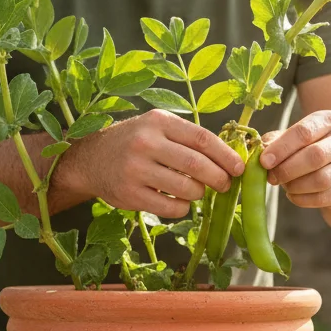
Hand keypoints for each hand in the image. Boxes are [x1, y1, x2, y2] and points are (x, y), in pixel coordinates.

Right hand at [64, 110, 243, 218]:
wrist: (90, 159)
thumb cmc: (134, 142)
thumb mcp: (156, 127)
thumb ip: (187, 138)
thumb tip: (229, 157)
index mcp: (158, 122)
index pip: (202, 138)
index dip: (226, 155)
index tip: (239, 168)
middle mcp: (146, 143)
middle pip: (196, 164)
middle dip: (218, 178)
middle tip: (226, 185)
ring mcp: (136, 170)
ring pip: (186, 188)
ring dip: (200, 193)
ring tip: (198, 191)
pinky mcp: (130, 194)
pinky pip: (171, 208)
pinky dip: (183, 208)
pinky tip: (181, 202)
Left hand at [260, 110, 330, 209]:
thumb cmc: (310, 149)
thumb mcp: (295, 138)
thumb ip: (276, 141)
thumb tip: (259, 150)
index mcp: (329, 120)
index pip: (304, 132)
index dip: (282, 148)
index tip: (264, 161)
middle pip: (315, 156)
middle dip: (287, 169)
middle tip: (271, 178)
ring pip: (320, 179)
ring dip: (295, 186)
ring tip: (284, 185)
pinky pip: (323, 197)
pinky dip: (302, 199)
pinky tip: (293, 195)